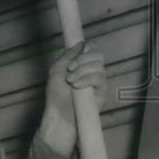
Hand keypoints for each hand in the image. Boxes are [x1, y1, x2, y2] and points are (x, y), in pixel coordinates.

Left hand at [38, 41, 106, 156]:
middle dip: (83, 59)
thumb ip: (68, 55)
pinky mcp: (103, 91)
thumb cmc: (56, 94)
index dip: (89, 47)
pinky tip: (77, 86)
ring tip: (71, 81)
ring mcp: (99, 81)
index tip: (80, 50)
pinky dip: (87, 79)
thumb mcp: (57, 70)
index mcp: (82, 63)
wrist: (59, 115)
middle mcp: (93, 70)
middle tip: (70, 69)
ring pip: (99, 65)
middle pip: (97, 54)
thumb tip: (82, 43)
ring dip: (82, 70)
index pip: (93, 48)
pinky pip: (100, 78)